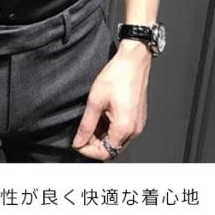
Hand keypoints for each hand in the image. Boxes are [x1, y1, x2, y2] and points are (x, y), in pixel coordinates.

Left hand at [71, 39, 152, 159]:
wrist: (133, 61)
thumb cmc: (116, 76)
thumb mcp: (95, 101)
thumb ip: (86, 125)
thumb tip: (78, 142)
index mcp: (124, 128)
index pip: (104, 153)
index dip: (87, 151)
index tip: (76, 143)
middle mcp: (134, 130)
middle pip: (112, 149)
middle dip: (94, 145)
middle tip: (81, 134)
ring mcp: (138, 124)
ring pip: (117, 141)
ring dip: (102, 137)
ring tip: (89, 124)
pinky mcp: (138, 118)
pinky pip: (123, 131)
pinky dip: (110, 130)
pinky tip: (100, 118)